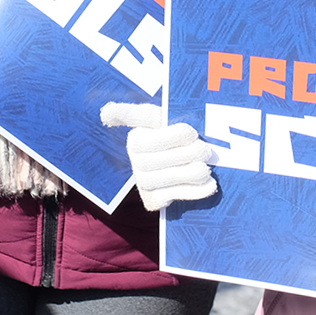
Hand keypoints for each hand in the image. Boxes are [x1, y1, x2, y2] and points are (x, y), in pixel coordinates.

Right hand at [101, 102, 217, 210]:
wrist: (176, 160)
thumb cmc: (167, 134)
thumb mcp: (154, 117)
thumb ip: (133, 113)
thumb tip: (106, 113)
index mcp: (136, 139)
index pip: (154, 139)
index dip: (174, 136)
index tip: (190, 131)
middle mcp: (136, 162)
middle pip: (163, 160)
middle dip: (190, 153)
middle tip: (206, 149)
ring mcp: (143, 183)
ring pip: (171, 178)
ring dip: (194, 173)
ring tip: (206, 167)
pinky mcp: (153, 201)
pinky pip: (177, 196)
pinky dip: (197, 191)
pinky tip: (209, 184)